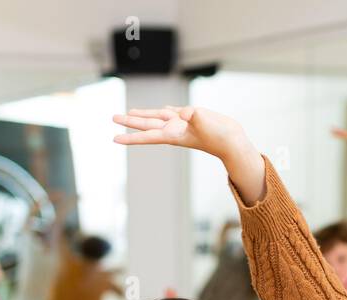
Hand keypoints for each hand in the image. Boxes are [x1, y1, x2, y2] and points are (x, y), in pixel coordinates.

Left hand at [112, 105, 248, 159]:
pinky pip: (173, 113)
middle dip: (130, 121)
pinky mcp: (192, 118)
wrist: (233, 143)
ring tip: (129, 112)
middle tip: (113, 118)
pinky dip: (165, 110)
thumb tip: (187, 111)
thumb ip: (195, 117)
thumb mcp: (206, 123)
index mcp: (174, 134)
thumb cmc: (220, 136)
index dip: (130, 137)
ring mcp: (183, 124)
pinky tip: (163, 109)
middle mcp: (175, 129)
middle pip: (147, 124)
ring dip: (143, 115)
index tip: (114, 139)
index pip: (147, 135)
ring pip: (157, 117)